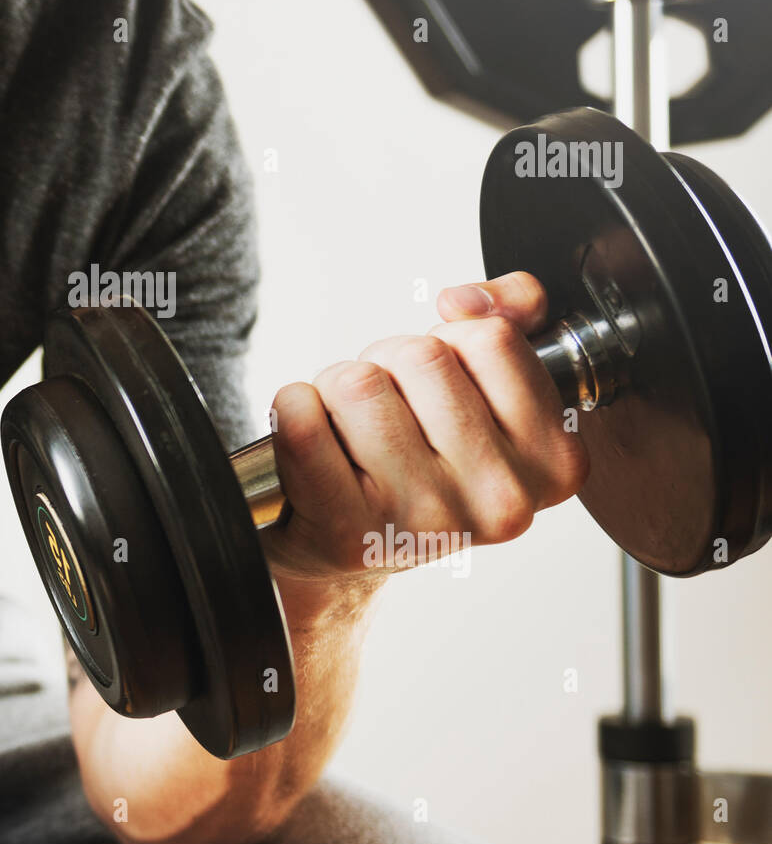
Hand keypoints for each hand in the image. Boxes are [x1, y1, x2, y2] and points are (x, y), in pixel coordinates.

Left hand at [261, 271, 589, 593]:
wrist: (348, 542)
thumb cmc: (418, 458)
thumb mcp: (485, 386)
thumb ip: (511, 314)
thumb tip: (464, 301)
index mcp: (552, 462)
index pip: (490, 339)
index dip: (448, 345)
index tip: (439, 390)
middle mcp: (499, 502)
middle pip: (420, 356)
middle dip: (387, 364)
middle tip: (384, 413)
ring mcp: (425, 522)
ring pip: (358, 382)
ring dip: (336, 387)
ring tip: (350, 431)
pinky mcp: (349, 532)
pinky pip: (301, 419)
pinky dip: (291, 409)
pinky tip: (313, 440)